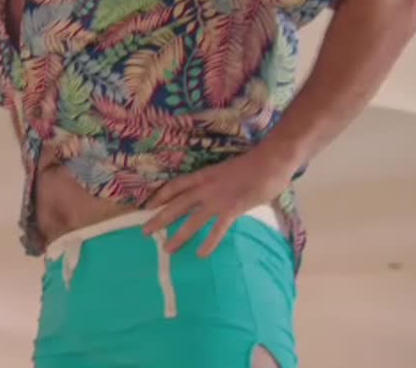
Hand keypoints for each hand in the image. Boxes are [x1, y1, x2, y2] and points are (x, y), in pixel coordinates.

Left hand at [142, 145, 298, 256]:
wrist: (270, 161)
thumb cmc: (252, 164)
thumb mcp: (226, 171)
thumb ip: (218, 182)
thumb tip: (215, 192)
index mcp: (203, 175)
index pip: (176, 185)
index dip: (161, 195)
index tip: (148, 205)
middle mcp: (205, 188)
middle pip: (177, 205)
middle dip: (160, 219)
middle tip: (145, 232)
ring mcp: (218, 199)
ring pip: (192, 220)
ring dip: (179, 236)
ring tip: (167, 249)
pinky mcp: (233, 209)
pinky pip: (217, 229)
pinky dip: (209, 242)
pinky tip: (201, 254)